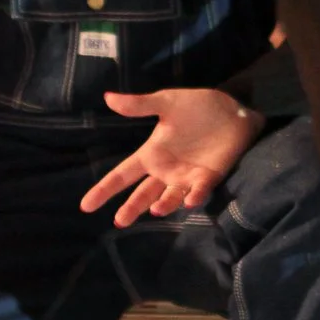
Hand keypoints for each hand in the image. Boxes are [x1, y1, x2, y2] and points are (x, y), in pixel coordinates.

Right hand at [79, 88, 265, 226]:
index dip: (105, 189)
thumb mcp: (167, 102)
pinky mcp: (209, 177)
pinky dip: (194, 196)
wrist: (234, 111)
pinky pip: (199, 190)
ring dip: (164, 205)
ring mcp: (187, 176)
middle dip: (132, 207)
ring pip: (170, 197)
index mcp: (152, 154)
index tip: (86, 205)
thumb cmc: (199, 107)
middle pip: (144, 193)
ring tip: (155, 210)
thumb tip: (108, 97)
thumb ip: (140, 105)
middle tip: (119, 222)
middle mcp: (167, 170)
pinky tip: (189, 200)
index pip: (122, 174)